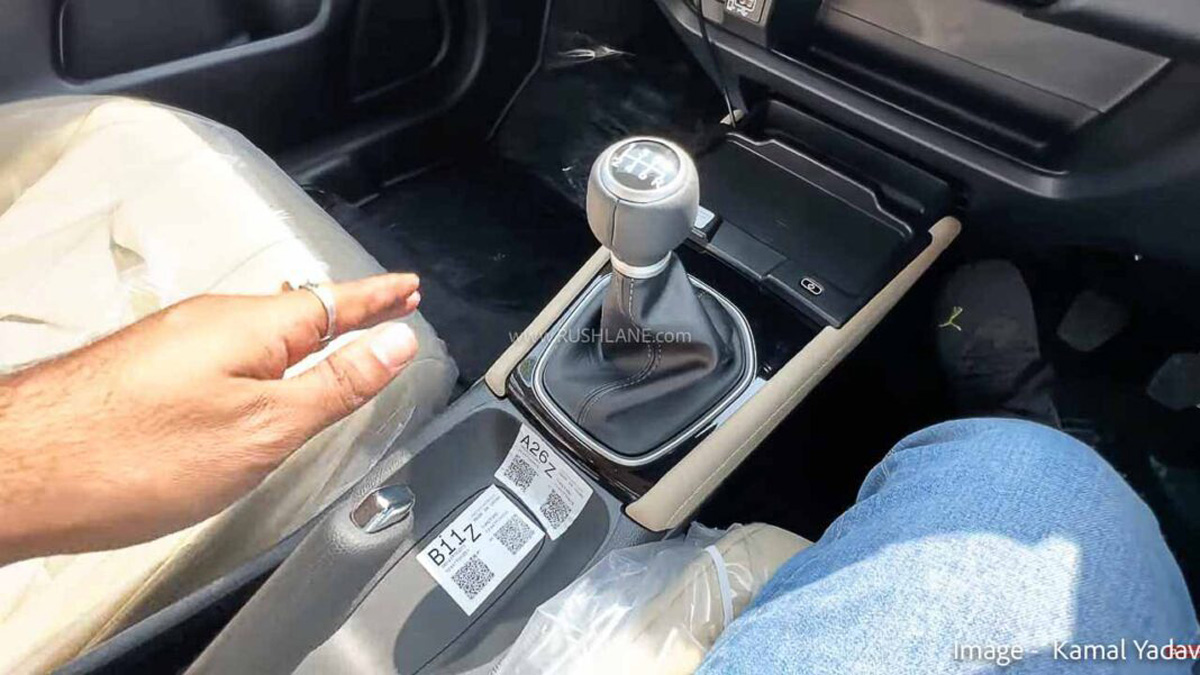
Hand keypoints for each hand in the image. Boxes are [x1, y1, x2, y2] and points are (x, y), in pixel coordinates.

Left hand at [0, 274, 422, 562]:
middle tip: (390, 306)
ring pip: (261, 329)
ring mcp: (176, 340)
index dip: (380, 297)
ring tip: (340, 336)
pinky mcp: (149, 367)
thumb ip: (334, 386)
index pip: (338, 301)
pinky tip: (262, 371)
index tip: (411, 287)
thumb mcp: (264, 429)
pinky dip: (266, 352)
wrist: (21, 470)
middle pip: (300, 309)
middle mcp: (212, 321)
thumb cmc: (136, 455)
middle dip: (351, 310)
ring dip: (308, 331)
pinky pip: (228, 346)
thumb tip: (396, 344)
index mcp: (252, 328)